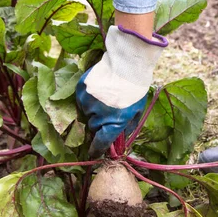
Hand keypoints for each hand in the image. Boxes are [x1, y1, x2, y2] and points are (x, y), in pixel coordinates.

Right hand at [76, 25, 166, 157]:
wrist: (127, 63)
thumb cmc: (136, 89)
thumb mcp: (136, 111)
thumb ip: (127, 128)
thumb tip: (119, 138)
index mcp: (113, 123)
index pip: (100, 143)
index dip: (97, 150)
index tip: (94, 153)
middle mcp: (98, 115)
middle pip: (94, 127)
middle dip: (100, 124)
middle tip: (108, 113)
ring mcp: (87, 102)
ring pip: (87, 113)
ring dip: (94, 110)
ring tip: (106, 97)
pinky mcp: (81, 90)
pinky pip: (82, 100)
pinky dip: (88, 99)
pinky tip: (99, 89)